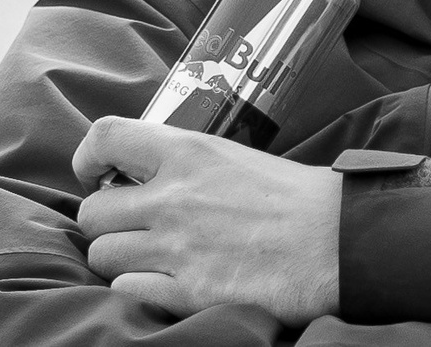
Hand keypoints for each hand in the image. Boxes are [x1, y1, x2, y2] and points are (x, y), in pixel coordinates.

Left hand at [73, 117, 341, 323]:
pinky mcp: (184, 292)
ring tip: (157, 256)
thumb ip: (190, 165)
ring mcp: (175, 248)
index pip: (106, 137)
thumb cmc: (301, 199)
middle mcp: (173, 198)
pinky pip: (125, 291)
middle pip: (91, 212)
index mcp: (191, 154)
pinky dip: (139, 288)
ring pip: (101, 256)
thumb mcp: (240, 158)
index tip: (100, 174)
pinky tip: (171, 281)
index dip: (89, 158)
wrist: (341, 241)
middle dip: (109, 222)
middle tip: (138, 225)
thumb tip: (151, 175)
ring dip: (122, 258)